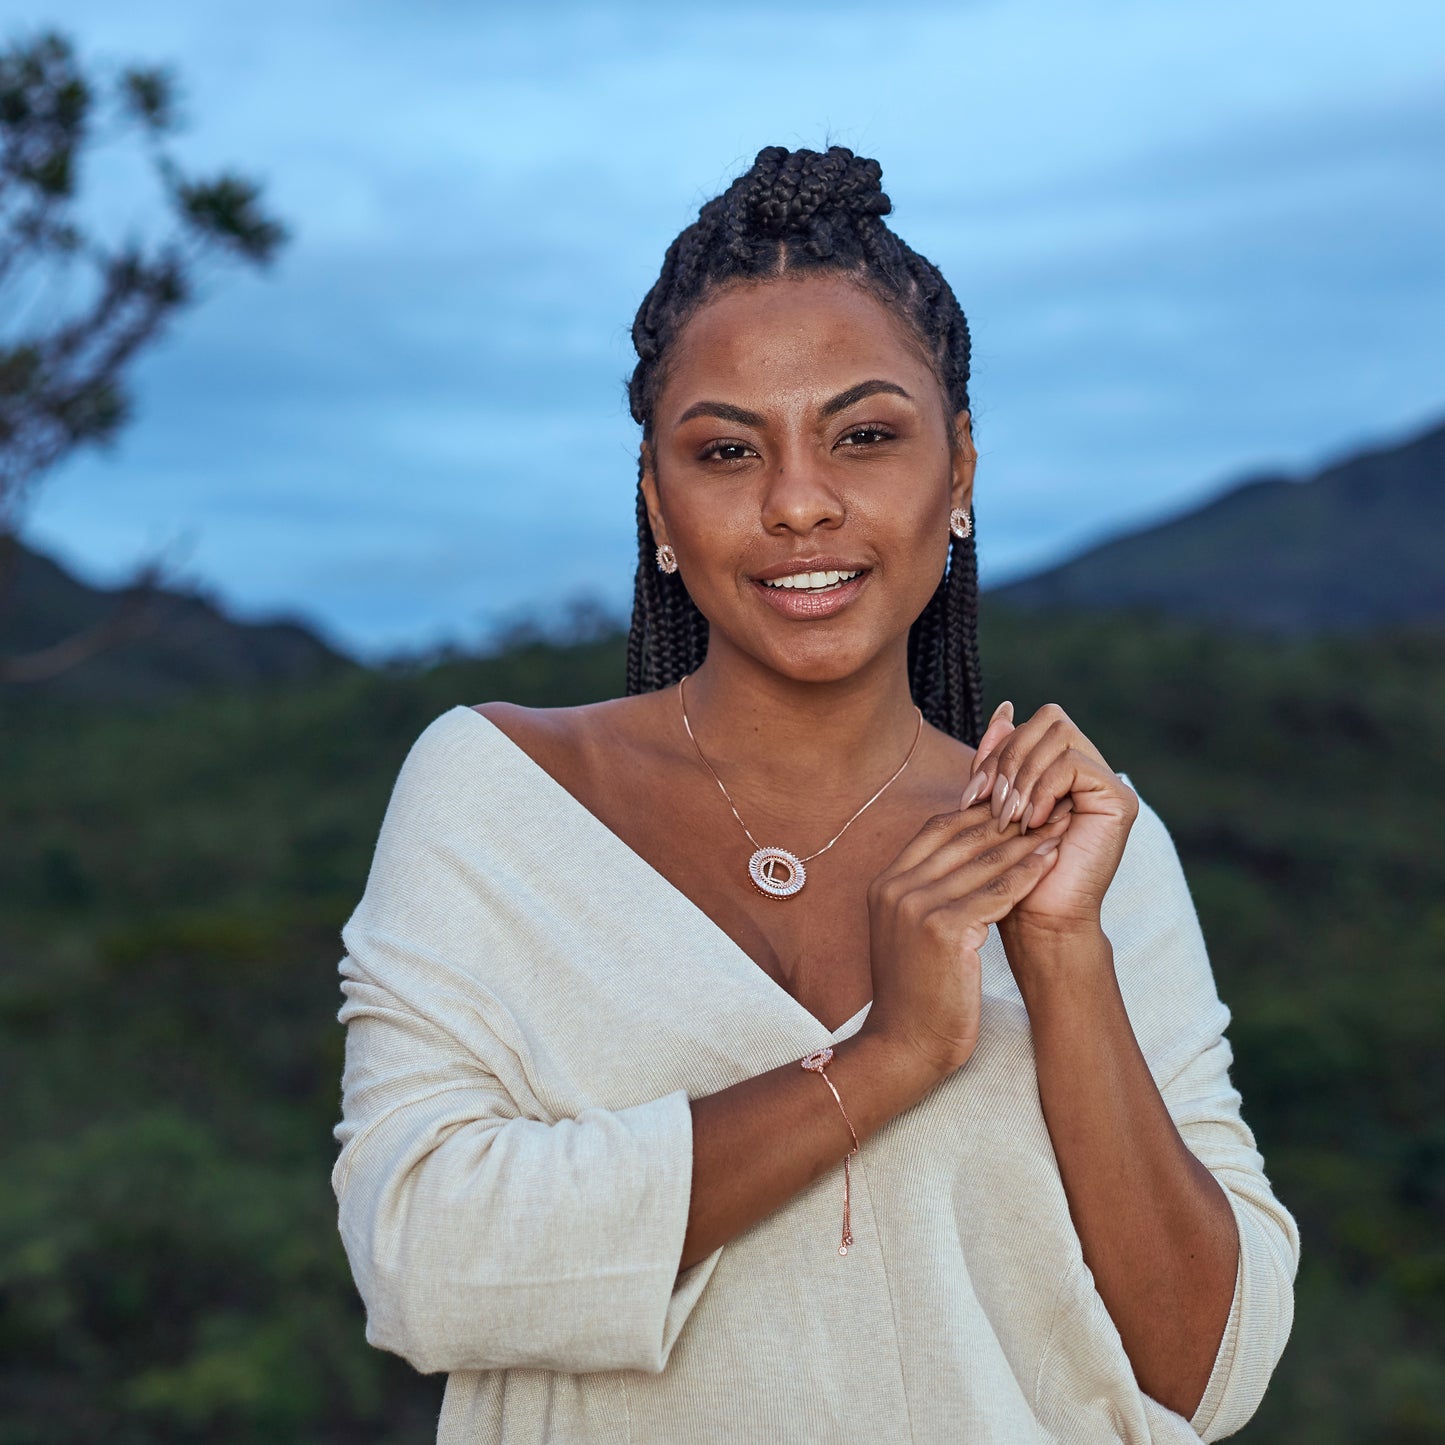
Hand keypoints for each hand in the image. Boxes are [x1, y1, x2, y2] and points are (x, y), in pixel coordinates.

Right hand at [861, 794, 1071, 1080]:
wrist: (903, 1047)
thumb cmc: (915, 996)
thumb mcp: (909, 935)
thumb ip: (926, 896)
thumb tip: (963, 866)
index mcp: (885, 884)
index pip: (936, 830)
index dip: (979, 814)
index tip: (1017, 805)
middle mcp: (896, 888)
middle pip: (961, 837)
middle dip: (1008, 819)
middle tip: (1047, 803)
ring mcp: (916, 907)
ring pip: (983, 861)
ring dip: (1026, 840)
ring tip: (1058, 825)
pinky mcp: (944, 930)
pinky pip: (997, 892)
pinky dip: (1028, 873)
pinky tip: (1053, 859)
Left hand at [967, 700, 1137, 942]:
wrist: (1036, 920)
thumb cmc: (1008, 871)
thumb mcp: (991, 805)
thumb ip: (997, 759)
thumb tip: (1003, 708)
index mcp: (1058, 768)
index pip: (1029, 724)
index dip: (995, 751)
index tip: (971, 794)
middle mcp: (1087, 769)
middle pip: (1048, 717)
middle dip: (1009, 757)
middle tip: (991, 804)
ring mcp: (1106, 781)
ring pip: (1060, 733)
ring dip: (1024, 774)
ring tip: (1010, 818)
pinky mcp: (1120, 798)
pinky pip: (1074, 762)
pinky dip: (1045, 788)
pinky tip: (1033, 823)